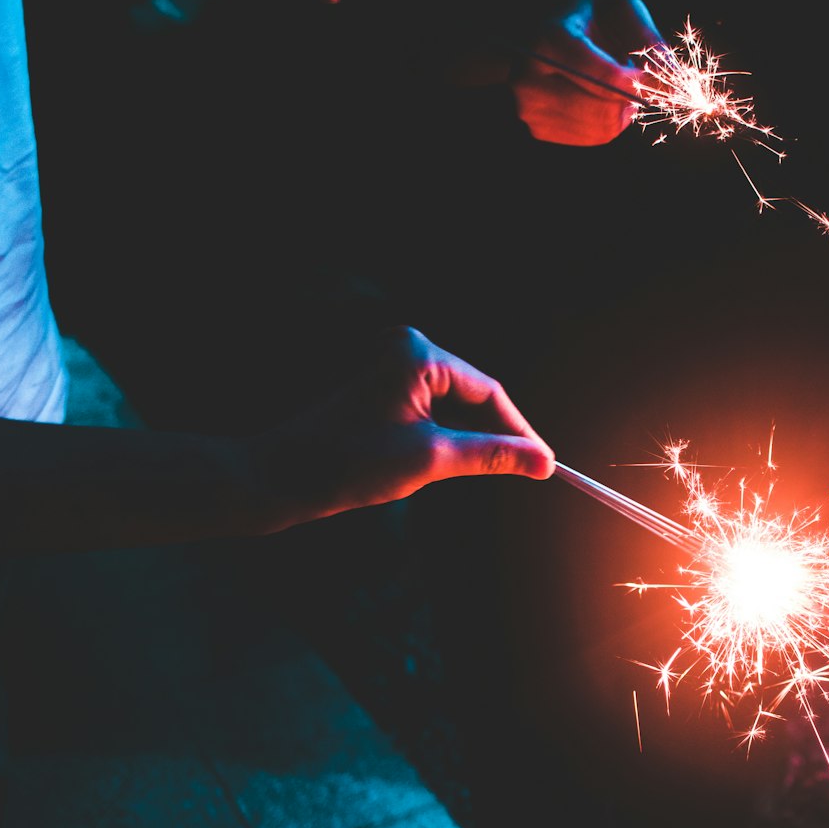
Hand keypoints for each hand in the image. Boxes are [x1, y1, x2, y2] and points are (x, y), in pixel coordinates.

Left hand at [254, 327, 553, 529]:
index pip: (489, 392)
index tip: (544, 464)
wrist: (284, 477)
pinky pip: (432, 409)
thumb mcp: (431, 459)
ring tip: (487, 471)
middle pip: (474, 395)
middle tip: (525, 471)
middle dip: (496, 434)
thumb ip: (491, 455)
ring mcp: (393, 367)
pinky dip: (447, 436)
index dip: (520, 431)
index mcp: (418, 355)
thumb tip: (540, 461)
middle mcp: (407, 350)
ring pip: (454, 406)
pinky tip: (451, 461)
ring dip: (470, 437)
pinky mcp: (384, 388)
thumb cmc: (349, 463)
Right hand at [510, 0, 665, 145]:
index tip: (658, 78)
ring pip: (603, 128)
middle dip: (633, 98)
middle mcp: (531, 77)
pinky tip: (599, 98)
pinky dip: (608, 122)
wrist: (534, 27)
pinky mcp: (538, 128)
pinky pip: (594, 138)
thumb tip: (673, 78)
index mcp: (549, 39)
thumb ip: (647, 38)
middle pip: (607, 110)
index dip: (642, 84)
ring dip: (622, 110)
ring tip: (614, 85)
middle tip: (634, 78)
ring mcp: (531, 108)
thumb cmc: (584, 15)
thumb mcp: (617, 8)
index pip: (608, 80)